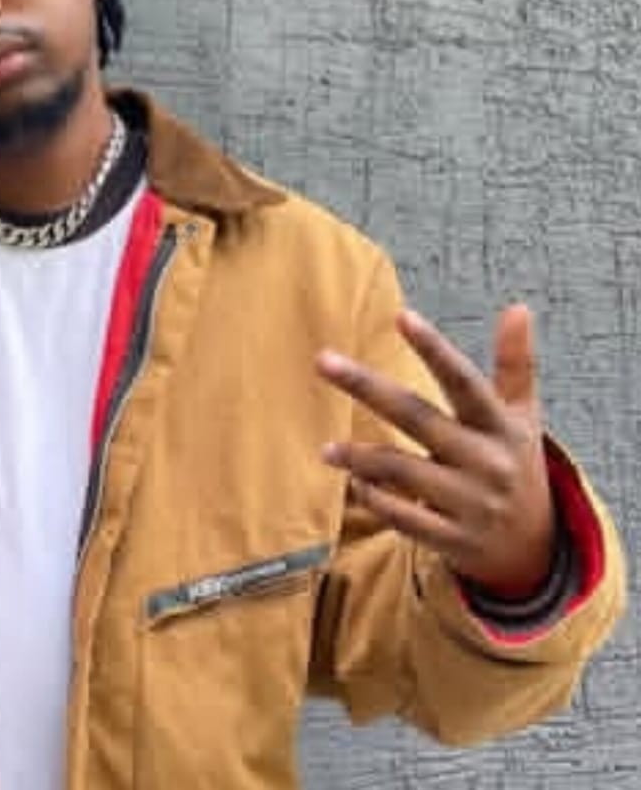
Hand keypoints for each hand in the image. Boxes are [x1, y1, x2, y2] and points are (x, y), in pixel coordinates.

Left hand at [317, 304, 554, 594]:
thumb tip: (518, 307)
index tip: (402, 316)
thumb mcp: (524, 417)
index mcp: (502, 426)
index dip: (434, 349)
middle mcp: (486, 461)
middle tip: (322, 360)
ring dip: (360, 457)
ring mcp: (469, 503)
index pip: (464, 381)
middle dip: (368, 387)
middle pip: (418, 417)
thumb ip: (516, 364)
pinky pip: (404, 517)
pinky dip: (375, 499)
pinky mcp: (452, 539)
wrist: (534, 550)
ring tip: (325, 449)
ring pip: (403, 470)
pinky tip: (354, 484)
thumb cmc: (515, 466)